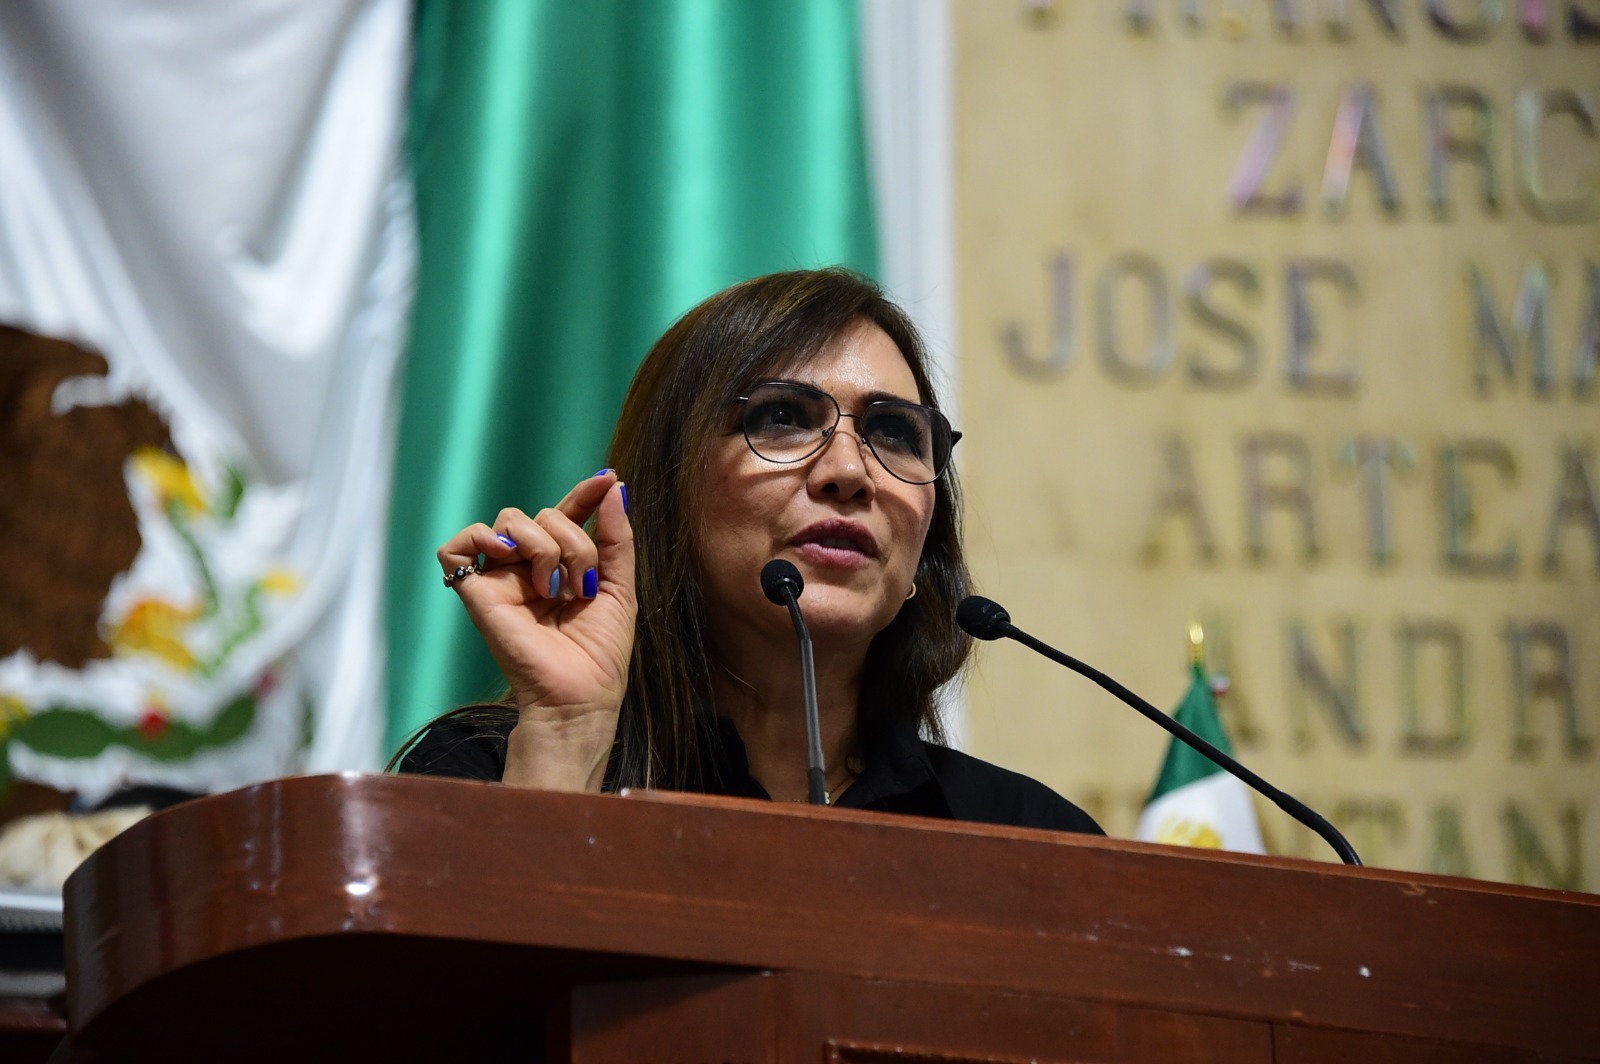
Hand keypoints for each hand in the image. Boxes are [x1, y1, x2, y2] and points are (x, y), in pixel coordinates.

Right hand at [436, 470, 633, 790]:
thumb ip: (616, 537)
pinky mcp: (476, 593)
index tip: (607, 478)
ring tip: (553, 588)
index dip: (585, 493)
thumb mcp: (621, 587)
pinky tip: (505, 557)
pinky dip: (477, 539)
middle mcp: (530, 567)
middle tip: (581, 585)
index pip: (567, 514)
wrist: (578, 695)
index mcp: (564, 565)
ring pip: (511, 520)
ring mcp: (502, 578)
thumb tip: (614, 486)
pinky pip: (457, 546)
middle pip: (543, 514)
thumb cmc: (600, 653)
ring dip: (543, 545)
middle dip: (573, 541)